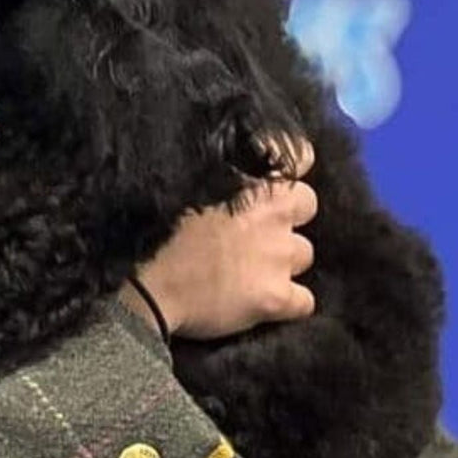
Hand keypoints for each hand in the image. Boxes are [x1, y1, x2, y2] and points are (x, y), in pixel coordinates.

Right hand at [128, 134, 317, 339]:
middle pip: (307, 205)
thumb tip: (236, 172)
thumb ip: (224, 176)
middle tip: (259, 227)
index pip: (298, 155)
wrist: (150, 288)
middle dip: (289, 214)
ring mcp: (280, 259)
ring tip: (256, 267)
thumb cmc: (159, 234)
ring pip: (304, 254)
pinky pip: (304, 301)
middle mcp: (276, 217)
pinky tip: (265, 300)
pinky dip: (289, 301)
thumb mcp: (190, 186)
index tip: (275, 177)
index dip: (288, 167)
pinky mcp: (277, 299)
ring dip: (285, 258)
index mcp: (254, 184)